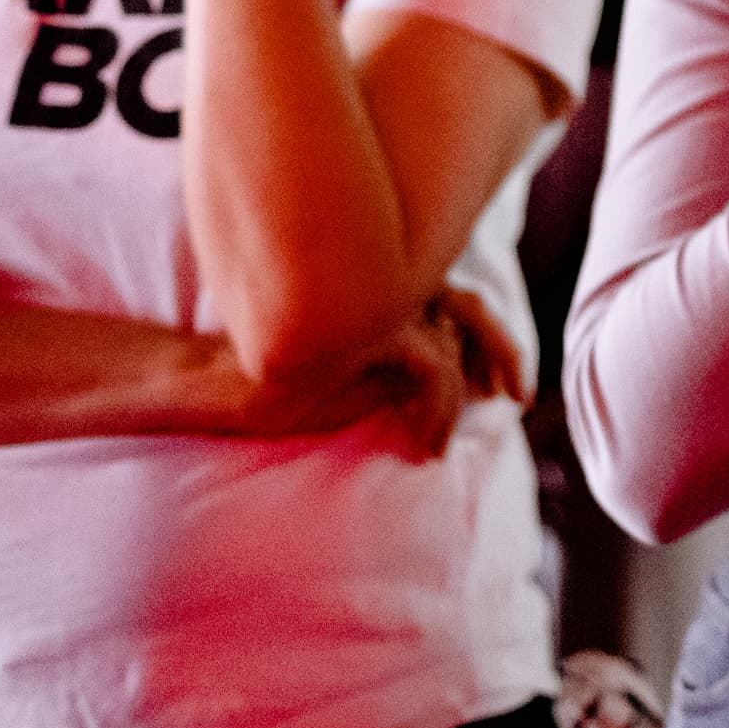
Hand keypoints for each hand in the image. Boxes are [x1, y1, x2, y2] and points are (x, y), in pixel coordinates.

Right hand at [232, 283, 523, 459]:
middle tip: (515, 399)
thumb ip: (398, 356)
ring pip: (451, 346)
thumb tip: (457, 367)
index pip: (456, 298)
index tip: (502, 386)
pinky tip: (424, 448)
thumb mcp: (351, 368)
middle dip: (502, 355)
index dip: (488, 339)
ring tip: (437, 445)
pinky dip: (440, 413)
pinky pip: (434, 370)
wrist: (212, 379)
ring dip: (458, 402)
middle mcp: (385, 280)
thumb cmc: (278, 375)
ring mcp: (378, 301)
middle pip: (470, 309)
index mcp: (380, 279)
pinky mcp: (369, 330)